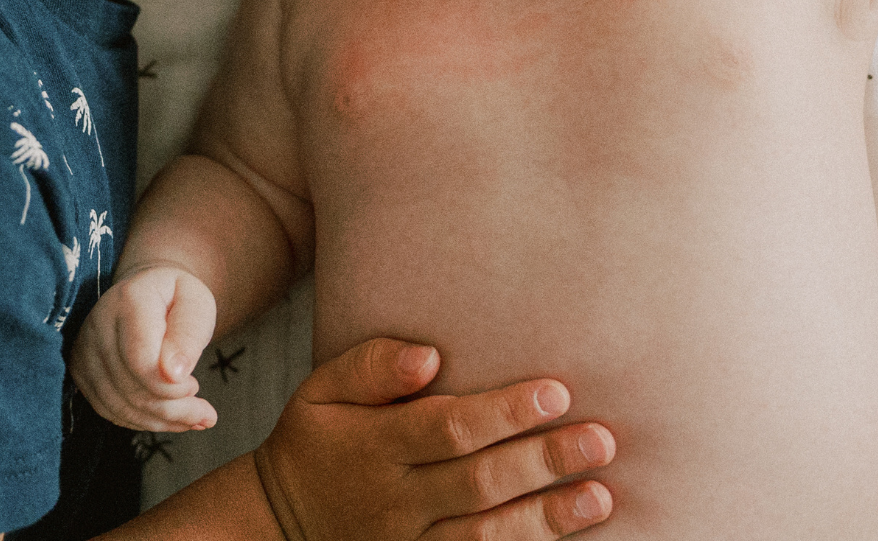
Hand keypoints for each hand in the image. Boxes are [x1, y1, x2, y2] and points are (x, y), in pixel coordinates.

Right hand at [70, 264, 220, 433]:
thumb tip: (175, 374)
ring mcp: (85, 350)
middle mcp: (98, 324)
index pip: (141, 361)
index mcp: (130, 299)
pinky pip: (110, 411)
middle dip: (173, 410)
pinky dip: (143, 421)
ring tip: (192, 417)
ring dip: (160, 421)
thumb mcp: (196, 303)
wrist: (144, 290)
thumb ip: (190, 334)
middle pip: (132, 388)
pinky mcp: (80, 372)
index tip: (195, 386)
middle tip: (204, 413)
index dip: (170, 387)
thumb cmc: (175, 298)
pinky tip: (168, 417)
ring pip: (120, 406)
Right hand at [255, 338, 615, 540]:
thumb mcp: (322, 389)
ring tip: (601, 497)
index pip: (450, 429)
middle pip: (479, 485)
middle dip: (544, 463)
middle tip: (601, 440)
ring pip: (485, 539)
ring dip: (547, 519)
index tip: (557, 393)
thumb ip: (373, 365)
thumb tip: (430, 356)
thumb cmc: (314, 442)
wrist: (277, 527)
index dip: (506, 413)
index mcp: (376, 448)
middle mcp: (397, 503)